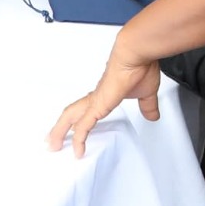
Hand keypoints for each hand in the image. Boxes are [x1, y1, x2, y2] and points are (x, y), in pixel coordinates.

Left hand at [48, 43, 162, 156]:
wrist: (134, 55)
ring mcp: (95, 102)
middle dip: (61, 126)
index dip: (80, 118)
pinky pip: (83, 127)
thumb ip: (147, 106)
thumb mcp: (146, 93)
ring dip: (60, 132)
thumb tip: (152, 115)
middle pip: (72, 113)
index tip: (76, 129)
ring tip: (53, 144)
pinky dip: (79, 140)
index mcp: (106, 95)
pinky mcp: (97, 106)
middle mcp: (97, 98)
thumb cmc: (139, 67)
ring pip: (70, 118)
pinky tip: (77, 150)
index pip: (88, 109)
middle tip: (52, 139)